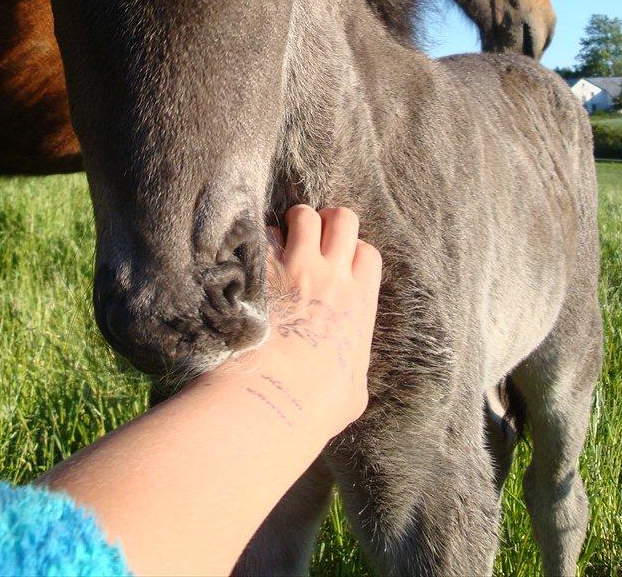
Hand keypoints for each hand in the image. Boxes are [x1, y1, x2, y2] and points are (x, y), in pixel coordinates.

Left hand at [218, 205, 381, 441]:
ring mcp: (295, 267)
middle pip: (343, 219)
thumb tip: (347, 369)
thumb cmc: (314, 406)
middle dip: (329, 222)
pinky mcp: (261, 269)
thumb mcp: (354, 390)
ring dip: (295, 223)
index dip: (354, 254)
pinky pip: (264, 233)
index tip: (340, 267)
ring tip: (283, 239)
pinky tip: (253, 258)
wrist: (271, 400)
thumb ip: (353, 364)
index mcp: (359, 302)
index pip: (367, 253)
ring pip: (304, 215)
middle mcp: (331, 275)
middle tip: (313, 239)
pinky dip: (261, 240)